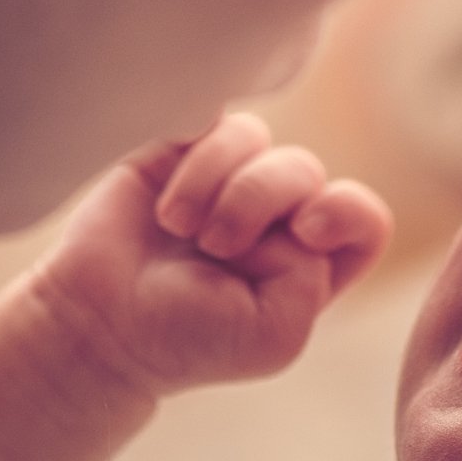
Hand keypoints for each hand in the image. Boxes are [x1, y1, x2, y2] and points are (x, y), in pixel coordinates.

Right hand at [33, 112, 392, 396]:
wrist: (99, 322)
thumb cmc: (187, 339)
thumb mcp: (274, 336)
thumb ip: (312, 279)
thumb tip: (297, 214)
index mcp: (311, 264)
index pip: (362, 217)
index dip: (345, 211)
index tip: (305, 231)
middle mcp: (277, 216)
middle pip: (306, 172)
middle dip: (259, 201)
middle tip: (215, 246)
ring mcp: (231, 179)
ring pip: (257, 140)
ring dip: (217, 183)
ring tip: (180, 227)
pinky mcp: (184, 149)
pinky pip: (212, 121)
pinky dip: (195, 159)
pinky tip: (167, 203)